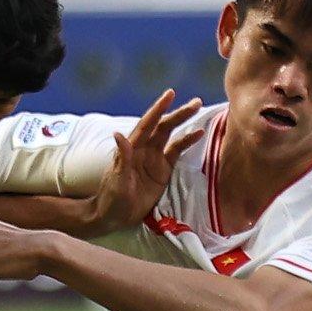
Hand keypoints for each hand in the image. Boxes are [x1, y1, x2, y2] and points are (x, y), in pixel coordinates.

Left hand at [80, 90, 207, 234]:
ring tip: (198, 109)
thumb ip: (122, 158)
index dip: (158, 109)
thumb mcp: (117, 178)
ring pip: (171, 135)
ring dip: (184, 122)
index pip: (147, 124)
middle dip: (178, 113)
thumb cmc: (112, 197)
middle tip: (196, 102)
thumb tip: (119, 135)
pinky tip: (199, 134)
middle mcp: (144, 149)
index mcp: (132, 148)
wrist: (115, 216)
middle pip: (162, 126)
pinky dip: (187, 142)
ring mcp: (154, 158)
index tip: (170, 94)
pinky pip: (177, 152)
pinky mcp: (163, 170)